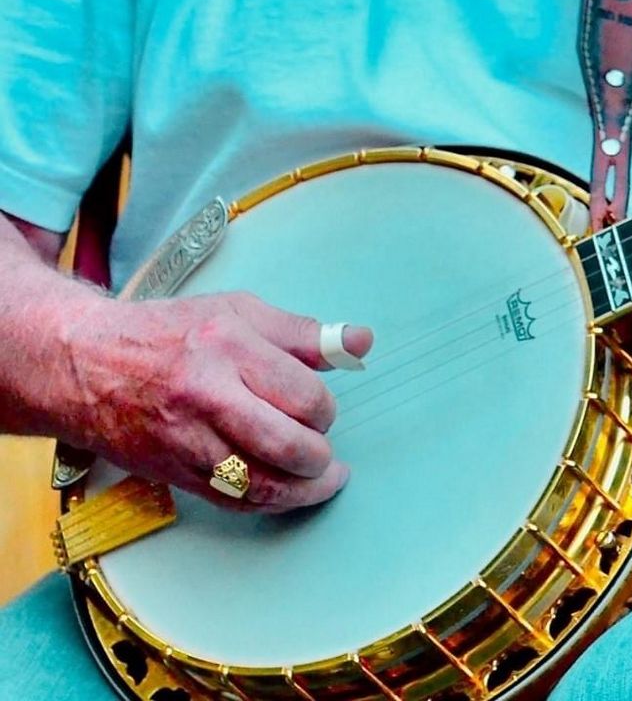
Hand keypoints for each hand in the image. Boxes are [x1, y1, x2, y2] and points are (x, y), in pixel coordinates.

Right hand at [61, 290, 372, 512]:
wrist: (86, 365)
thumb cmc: (170, 333)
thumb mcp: (240, 311)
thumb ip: (304, 332)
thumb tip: (360, 342)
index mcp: (230, 347)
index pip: (302, 394)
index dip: (325, 409)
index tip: (325, 410)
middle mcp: (207, 397)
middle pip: (286, 444)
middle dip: (320, 456)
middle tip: (328, 453)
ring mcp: (187, 440)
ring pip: (260, 485)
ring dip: (303, 490)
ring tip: (323, 480)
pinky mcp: (172, 473)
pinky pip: (231, 501)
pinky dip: (267, 504)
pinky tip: (285, 493)